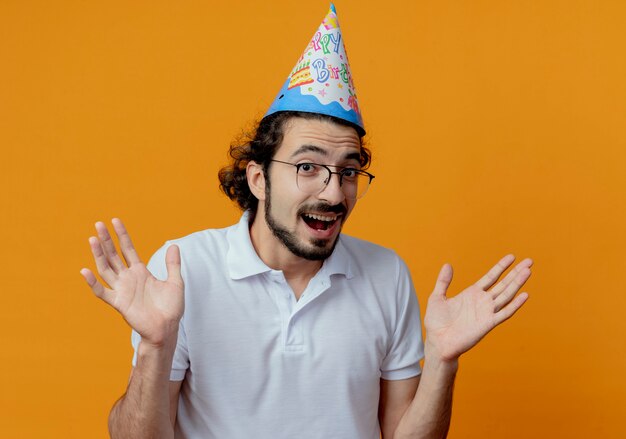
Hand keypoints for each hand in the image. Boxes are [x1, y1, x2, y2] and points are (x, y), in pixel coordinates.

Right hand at [80, 219, 183, 346]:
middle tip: (98, 224)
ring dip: (98, 255)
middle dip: (106, 240)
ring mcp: (122, 290)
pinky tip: (85, 271)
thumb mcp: (175, 282)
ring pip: (106, 269)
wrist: (167, 328)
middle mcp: (128, 279)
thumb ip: (172, 264)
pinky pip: (102, 292)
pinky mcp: (119, 303)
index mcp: (140, 272)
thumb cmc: (171, 308)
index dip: (122, 235)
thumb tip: (174, 245)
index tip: (115, 221)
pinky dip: (93, 283)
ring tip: (92, 239)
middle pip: (114, 255)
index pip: (128, 249)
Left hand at [423, 254, 531, 362]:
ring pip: (506, 295)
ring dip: (517, 283)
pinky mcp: (488, 324)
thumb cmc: (436, 323)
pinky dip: (515, 305)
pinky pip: (504, 313)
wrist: (437, 342)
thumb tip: (448, 265)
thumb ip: (443, 281)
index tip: (512, 257)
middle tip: (529, 261)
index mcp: (472, 294)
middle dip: (516, 272)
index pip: (491, 277)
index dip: (501, 267)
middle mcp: (482, 301)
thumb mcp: (437, 297)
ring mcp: (486, 312)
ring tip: (528, 271)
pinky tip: (524, 295)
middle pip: (503, 284)